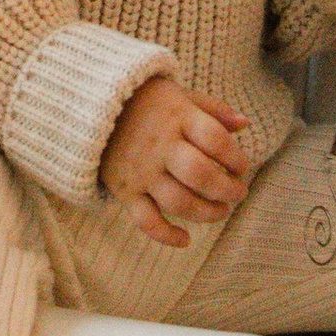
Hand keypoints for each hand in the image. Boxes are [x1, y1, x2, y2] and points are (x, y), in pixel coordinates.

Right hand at [100, 71, 253, 248]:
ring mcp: (141, 170)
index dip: (236, 157)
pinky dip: (166, 235)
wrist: (91, 108)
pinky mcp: (125, 191)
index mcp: (177, 116)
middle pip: (200, 174)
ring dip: (206, 213)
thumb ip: (212, 109)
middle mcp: (160, 145)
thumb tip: (245, 123)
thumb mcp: (179, 95)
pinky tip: (185, 239)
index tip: (242, 167)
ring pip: (178, 202)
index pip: (215, 139)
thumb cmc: (145, 102)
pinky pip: (146, 221)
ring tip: (221, 211)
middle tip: (238, 193)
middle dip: (227, 190)